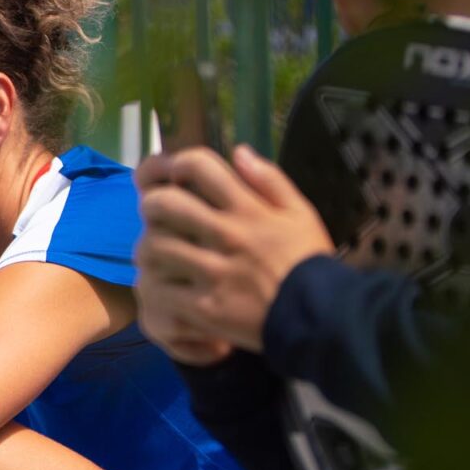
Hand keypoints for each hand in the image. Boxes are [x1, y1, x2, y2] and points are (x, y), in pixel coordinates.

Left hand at [134, 145, 334, 358]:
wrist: (320, 317)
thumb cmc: (307, 262)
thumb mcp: (301, 212)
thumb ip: (270, 180)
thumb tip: (238, 152)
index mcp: (249, 208)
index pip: (198, 166)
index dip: (179, 166)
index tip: (179, 179)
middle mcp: (227, 235)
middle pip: (163, 205)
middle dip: (151, 206)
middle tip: (156, 218)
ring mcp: (214, 272)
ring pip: (154, 247)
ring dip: (149, 249)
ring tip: (158, 255)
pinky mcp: (204, 307)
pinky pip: (160, 289)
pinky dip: (155, 287)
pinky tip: (165, 287)